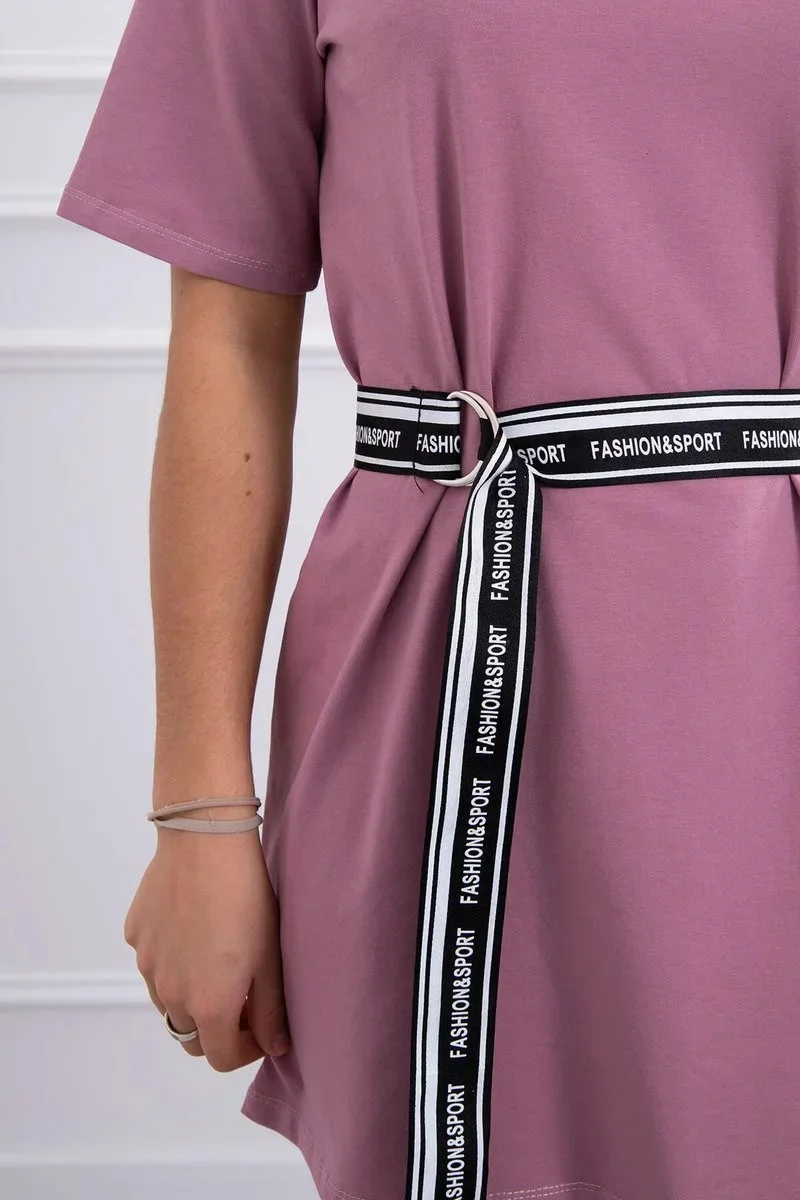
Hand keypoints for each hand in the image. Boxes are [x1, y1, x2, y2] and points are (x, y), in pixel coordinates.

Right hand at [123, 822, 289, 1069]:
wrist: (205, 842)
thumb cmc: (247, 898)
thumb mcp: (270, 957)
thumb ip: (271, 1012)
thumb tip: (276, 1047)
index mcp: (208, 1007)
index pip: (220, 1059)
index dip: (245, 1050)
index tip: (262, 1028)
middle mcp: (170, 995)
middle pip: (189, 1037)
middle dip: (217, 1030)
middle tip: (243, 999)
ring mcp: (147, 966)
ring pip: (168, 1003)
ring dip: (191, 998)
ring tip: (218, 962)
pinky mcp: (135, 937)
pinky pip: (153, 963)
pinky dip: (171, 962)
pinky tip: (194, 928)